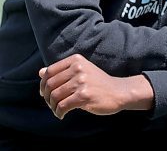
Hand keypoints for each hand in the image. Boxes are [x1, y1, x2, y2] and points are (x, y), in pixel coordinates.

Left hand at [39, 54, 153, 119]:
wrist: (118, 91)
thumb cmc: (98, 83)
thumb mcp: (81, 72)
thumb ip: (61, 72)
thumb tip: (40, 72)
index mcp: (75, 60)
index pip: (50, 71)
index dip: (43, 84)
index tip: (44, 93)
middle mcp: (77, 68)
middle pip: (50, 84)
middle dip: (46, 97)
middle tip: (51, 104)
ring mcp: (81, 81)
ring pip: (54, 96)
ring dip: (52, 106)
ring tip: (58, 110)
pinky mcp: (84, 95)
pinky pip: (62, 106)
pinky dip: (59, 113)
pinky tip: (62, 115)